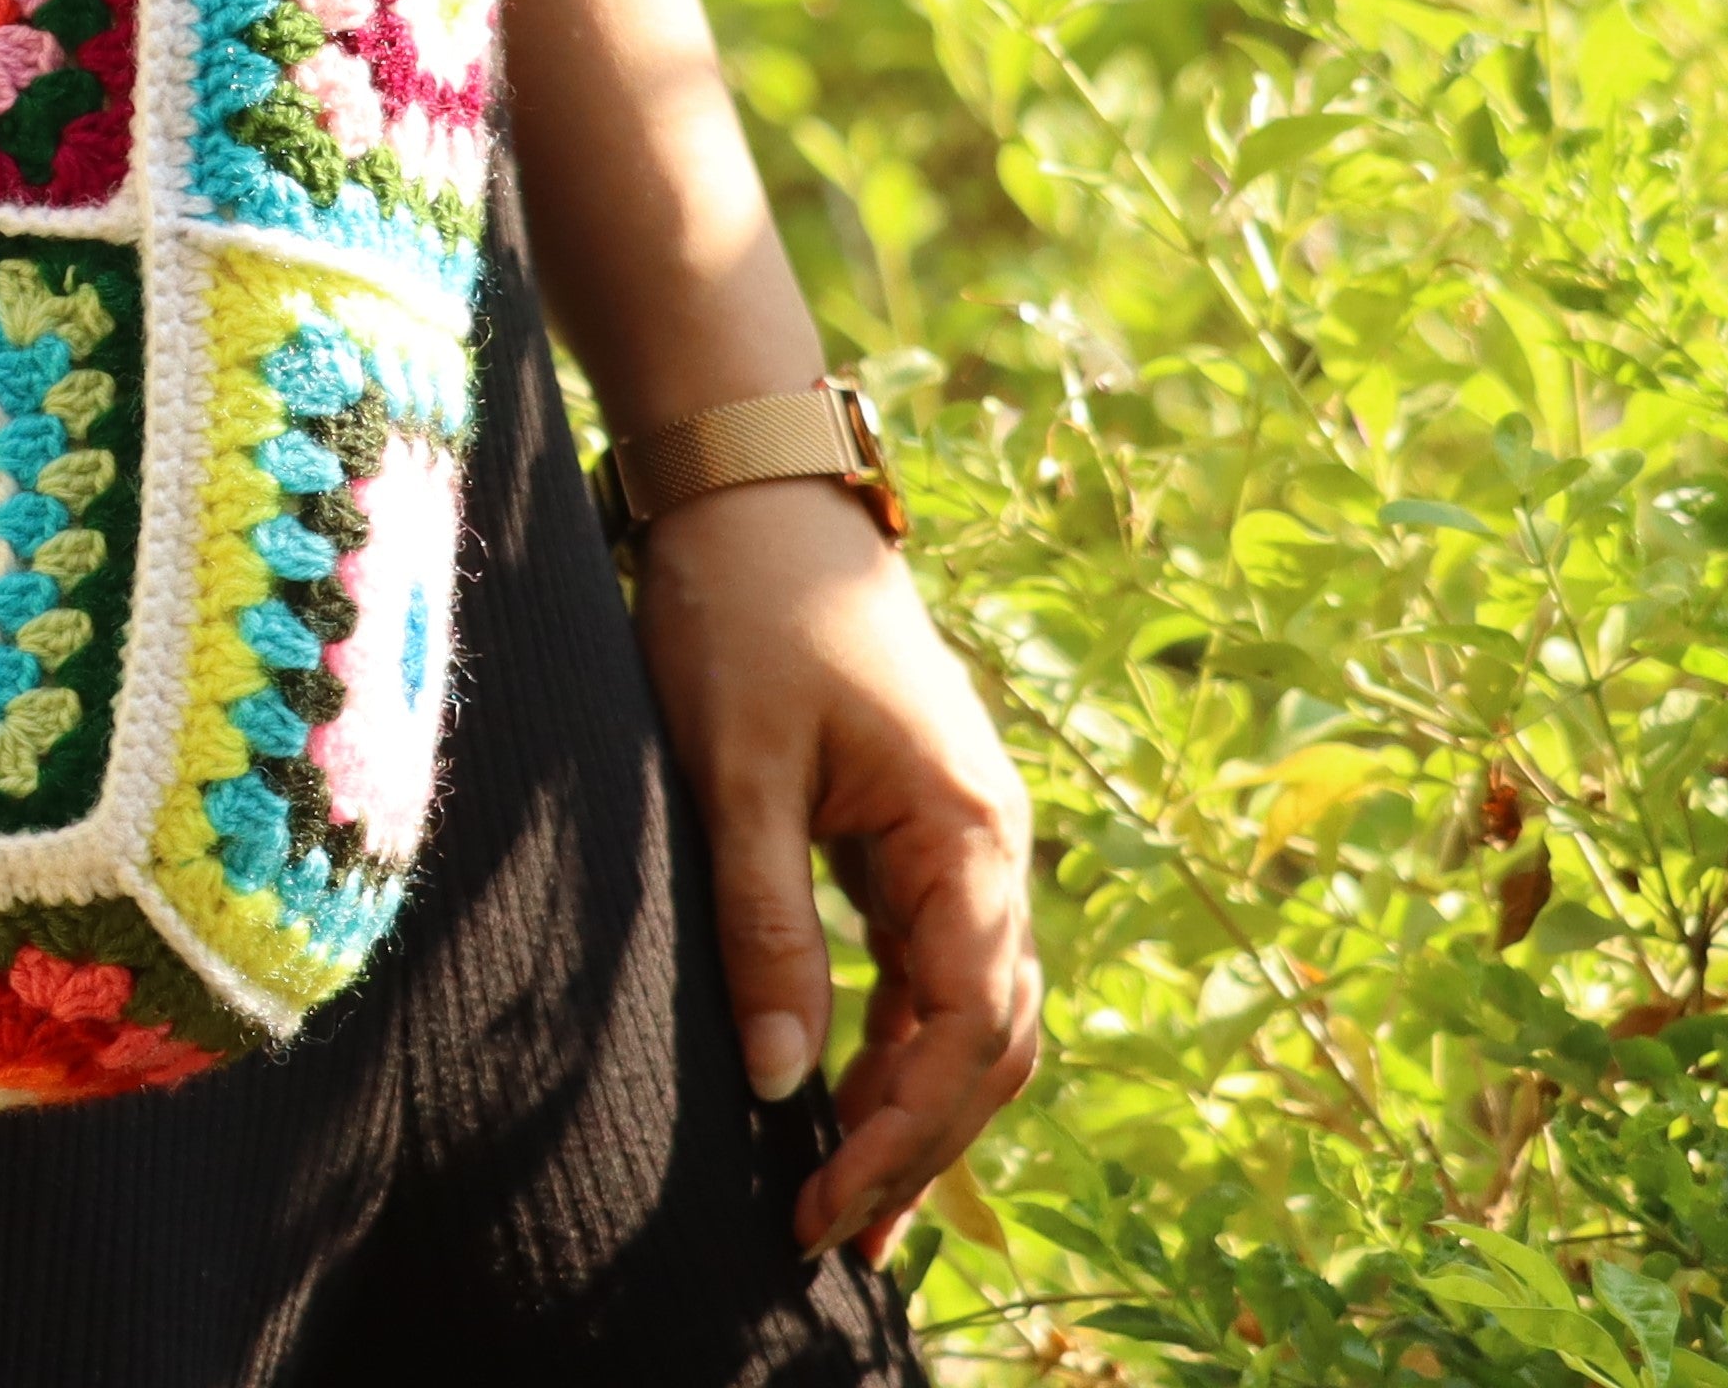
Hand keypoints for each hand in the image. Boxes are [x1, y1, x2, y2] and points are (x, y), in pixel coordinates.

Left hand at [634, 475, 1041, 1260]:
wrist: (757, 488)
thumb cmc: (740, 608)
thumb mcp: (734, 770)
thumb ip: (765, 921)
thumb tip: (778, 1079)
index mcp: (967, 836)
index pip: (963, 1033)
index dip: (900, 1136)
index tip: (822, 1210)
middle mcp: (993, 845)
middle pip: (989, 1039)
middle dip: (922, 1148)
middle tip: (836, 1239)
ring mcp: (964, 835)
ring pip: (972, 1006)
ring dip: (919, 1104)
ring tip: (844, 1196)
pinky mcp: (922, 823)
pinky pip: (936, 959)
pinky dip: (902, 1036)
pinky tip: (845, 1086)